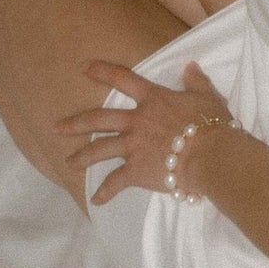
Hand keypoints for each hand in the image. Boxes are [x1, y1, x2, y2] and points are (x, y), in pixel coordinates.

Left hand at [56, 57, 234, 204]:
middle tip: (57, 127)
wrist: (210, 154)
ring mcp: (133, 146)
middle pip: (99, 118)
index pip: (122, 78)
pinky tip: (95, 200)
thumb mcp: (206, 96)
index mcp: (152, 99)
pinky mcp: (136, 170)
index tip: (84, 68)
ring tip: (68, 162)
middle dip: (76, 123)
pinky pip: (115, 182)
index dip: (102, 71)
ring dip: (82, 156)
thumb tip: (190, 67)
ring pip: (100, 149)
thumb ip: (195, 81)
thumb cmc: (211, 124)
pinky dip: (104, 192)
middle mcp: (136, 120)